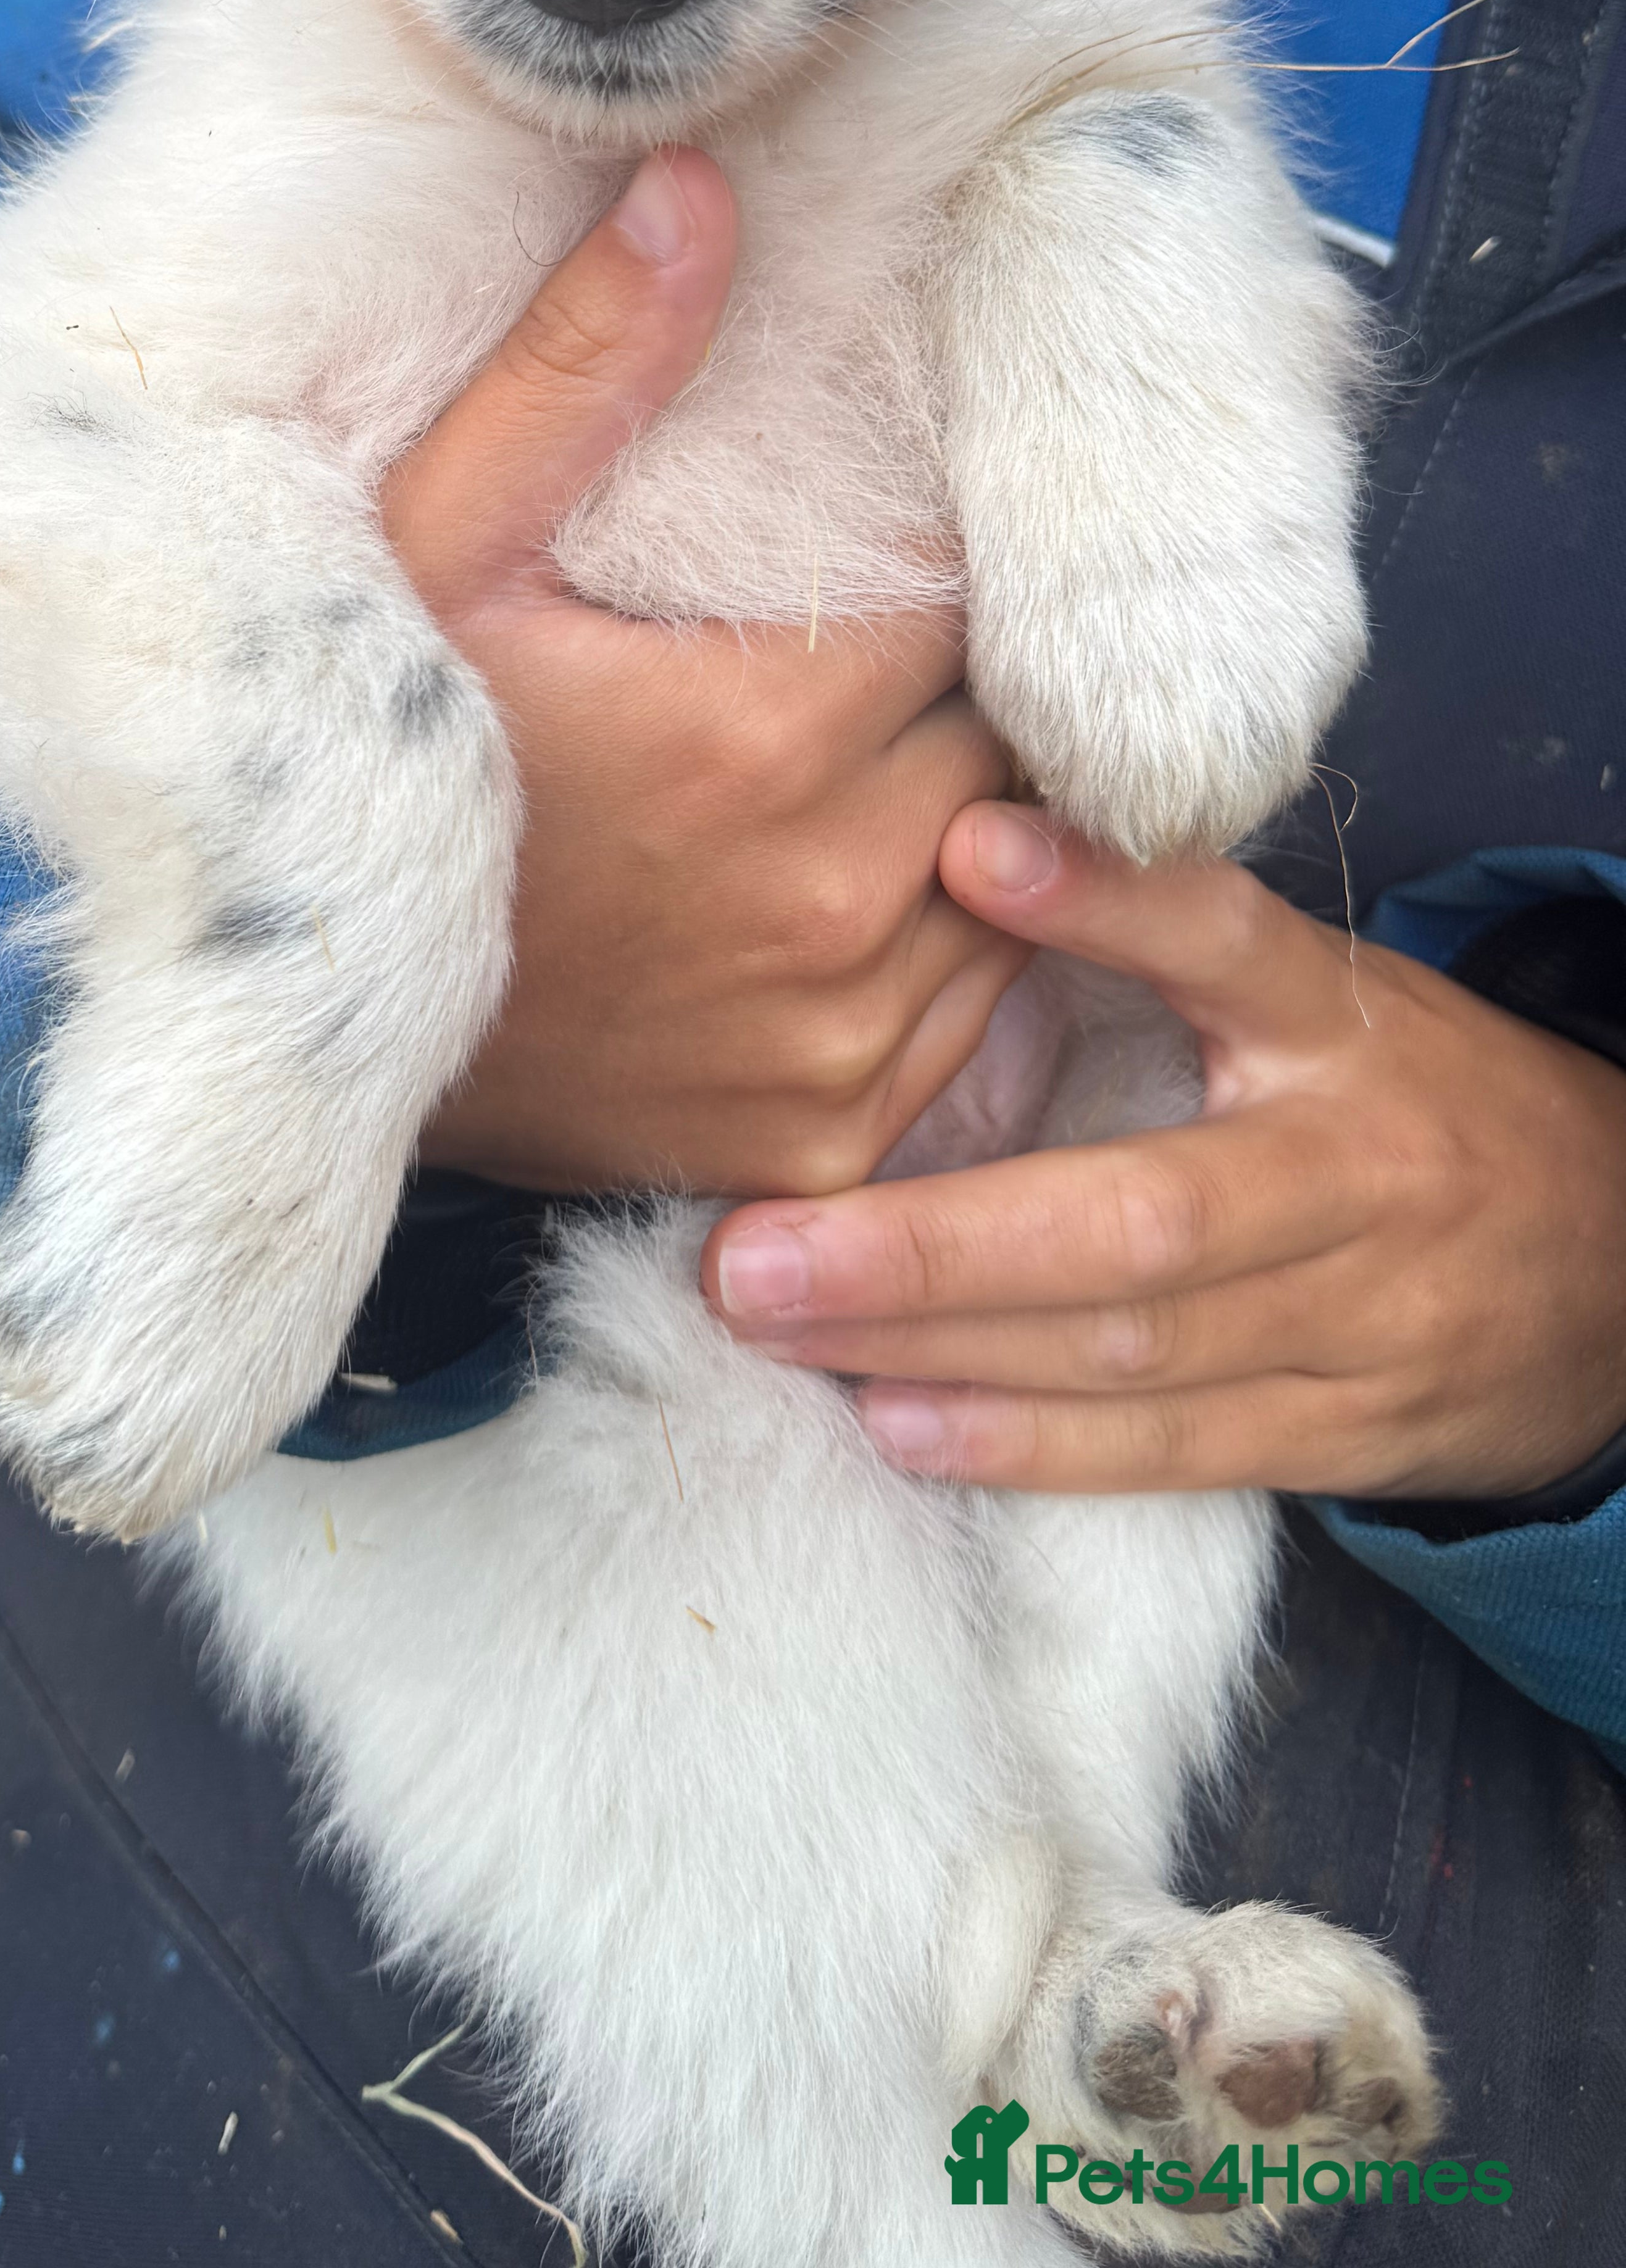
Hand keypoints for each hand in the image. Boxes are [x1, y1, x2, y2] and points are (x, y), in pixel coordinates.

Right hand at [385, 149, 1027, 1198]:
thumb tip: (693, 184)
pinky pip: (982, 1011)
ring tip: (839, 786)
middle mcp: (835, 887)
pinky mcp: (843, 1128)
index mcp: (763, 729)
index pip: (959, 603)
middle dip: (942, 695)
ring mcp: (846, 1026)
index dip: (911, 576)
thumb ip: (578, 373)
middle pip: (999, 732)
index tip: (838, 575)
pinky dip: (943, 955)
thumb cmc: (379, 769)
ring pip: (1013, 869)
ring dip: (960, 820)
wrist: (318, 1030)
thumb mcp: (436, 548)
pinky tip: (834, 907)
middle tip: (834, 678)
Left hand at [706, 802, 1625, 1498]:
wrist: (1619, 1261)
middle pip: (1134, 1219)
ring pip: (1133, 1348)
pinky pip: (1176, 1447)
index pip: (1225, 942)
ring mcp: (1356, 1317)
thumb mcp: (1314, 992)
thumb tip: (957, 842)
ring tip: (781, 1329)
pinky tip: (899, 1424)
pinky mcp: (1349, 1430)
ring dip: (941, 1347)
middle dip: (930, 1244)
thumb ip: (1165, 938)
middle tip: (751, 1249)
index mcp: (1335, 1025)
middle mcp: (1347, 1172)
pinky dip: (1032, 1446)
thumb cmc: (1403, 1097)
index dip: (1105, 900)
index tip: (972, 845)